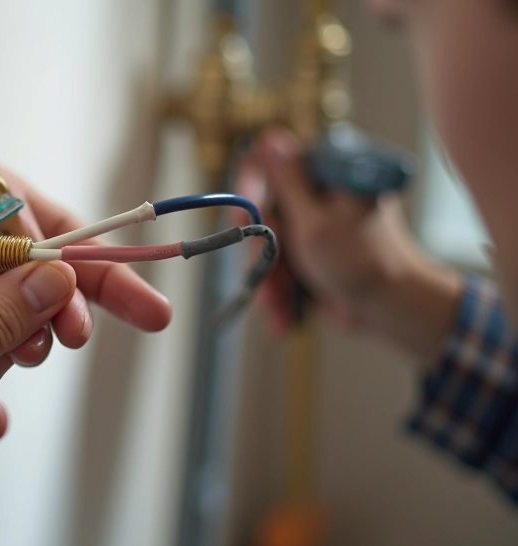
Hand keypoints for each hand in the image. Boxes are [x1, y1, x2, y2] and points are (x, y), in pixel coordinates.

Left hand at [0, 146, 172, 366]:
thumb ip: (4, 208)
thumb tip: (38, 248)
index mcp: (46, 231)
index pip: (94, 260)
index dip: (126, 288)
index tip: (155, 314)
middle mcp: (31, 271)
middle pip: (68, 304)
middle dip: (75, 320)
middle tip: (72, 332)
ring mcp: (1, 300)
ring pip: (30, 331)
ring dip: (32, 339)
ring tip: (22, 343)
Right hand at [240, 127, 461, 361]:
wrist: (393, 307)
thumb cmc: (364, 263)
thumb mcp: (316, 222)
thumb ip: (288, 183)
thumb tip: (270, 138)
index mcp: (329, 171)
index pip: (272, 161)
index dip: (251, 190)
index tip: (244, 220)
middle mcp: (319, 190)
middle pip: (262, 210)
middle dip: (260, 252)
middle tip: (266, 276)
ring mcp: (313, 221)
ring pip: (266, 243)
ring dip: (267, 280)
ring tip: (278, 309)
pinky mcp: (310, 249)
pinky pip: (279, 263)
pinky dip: (278, 290)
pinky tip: (283, 316)